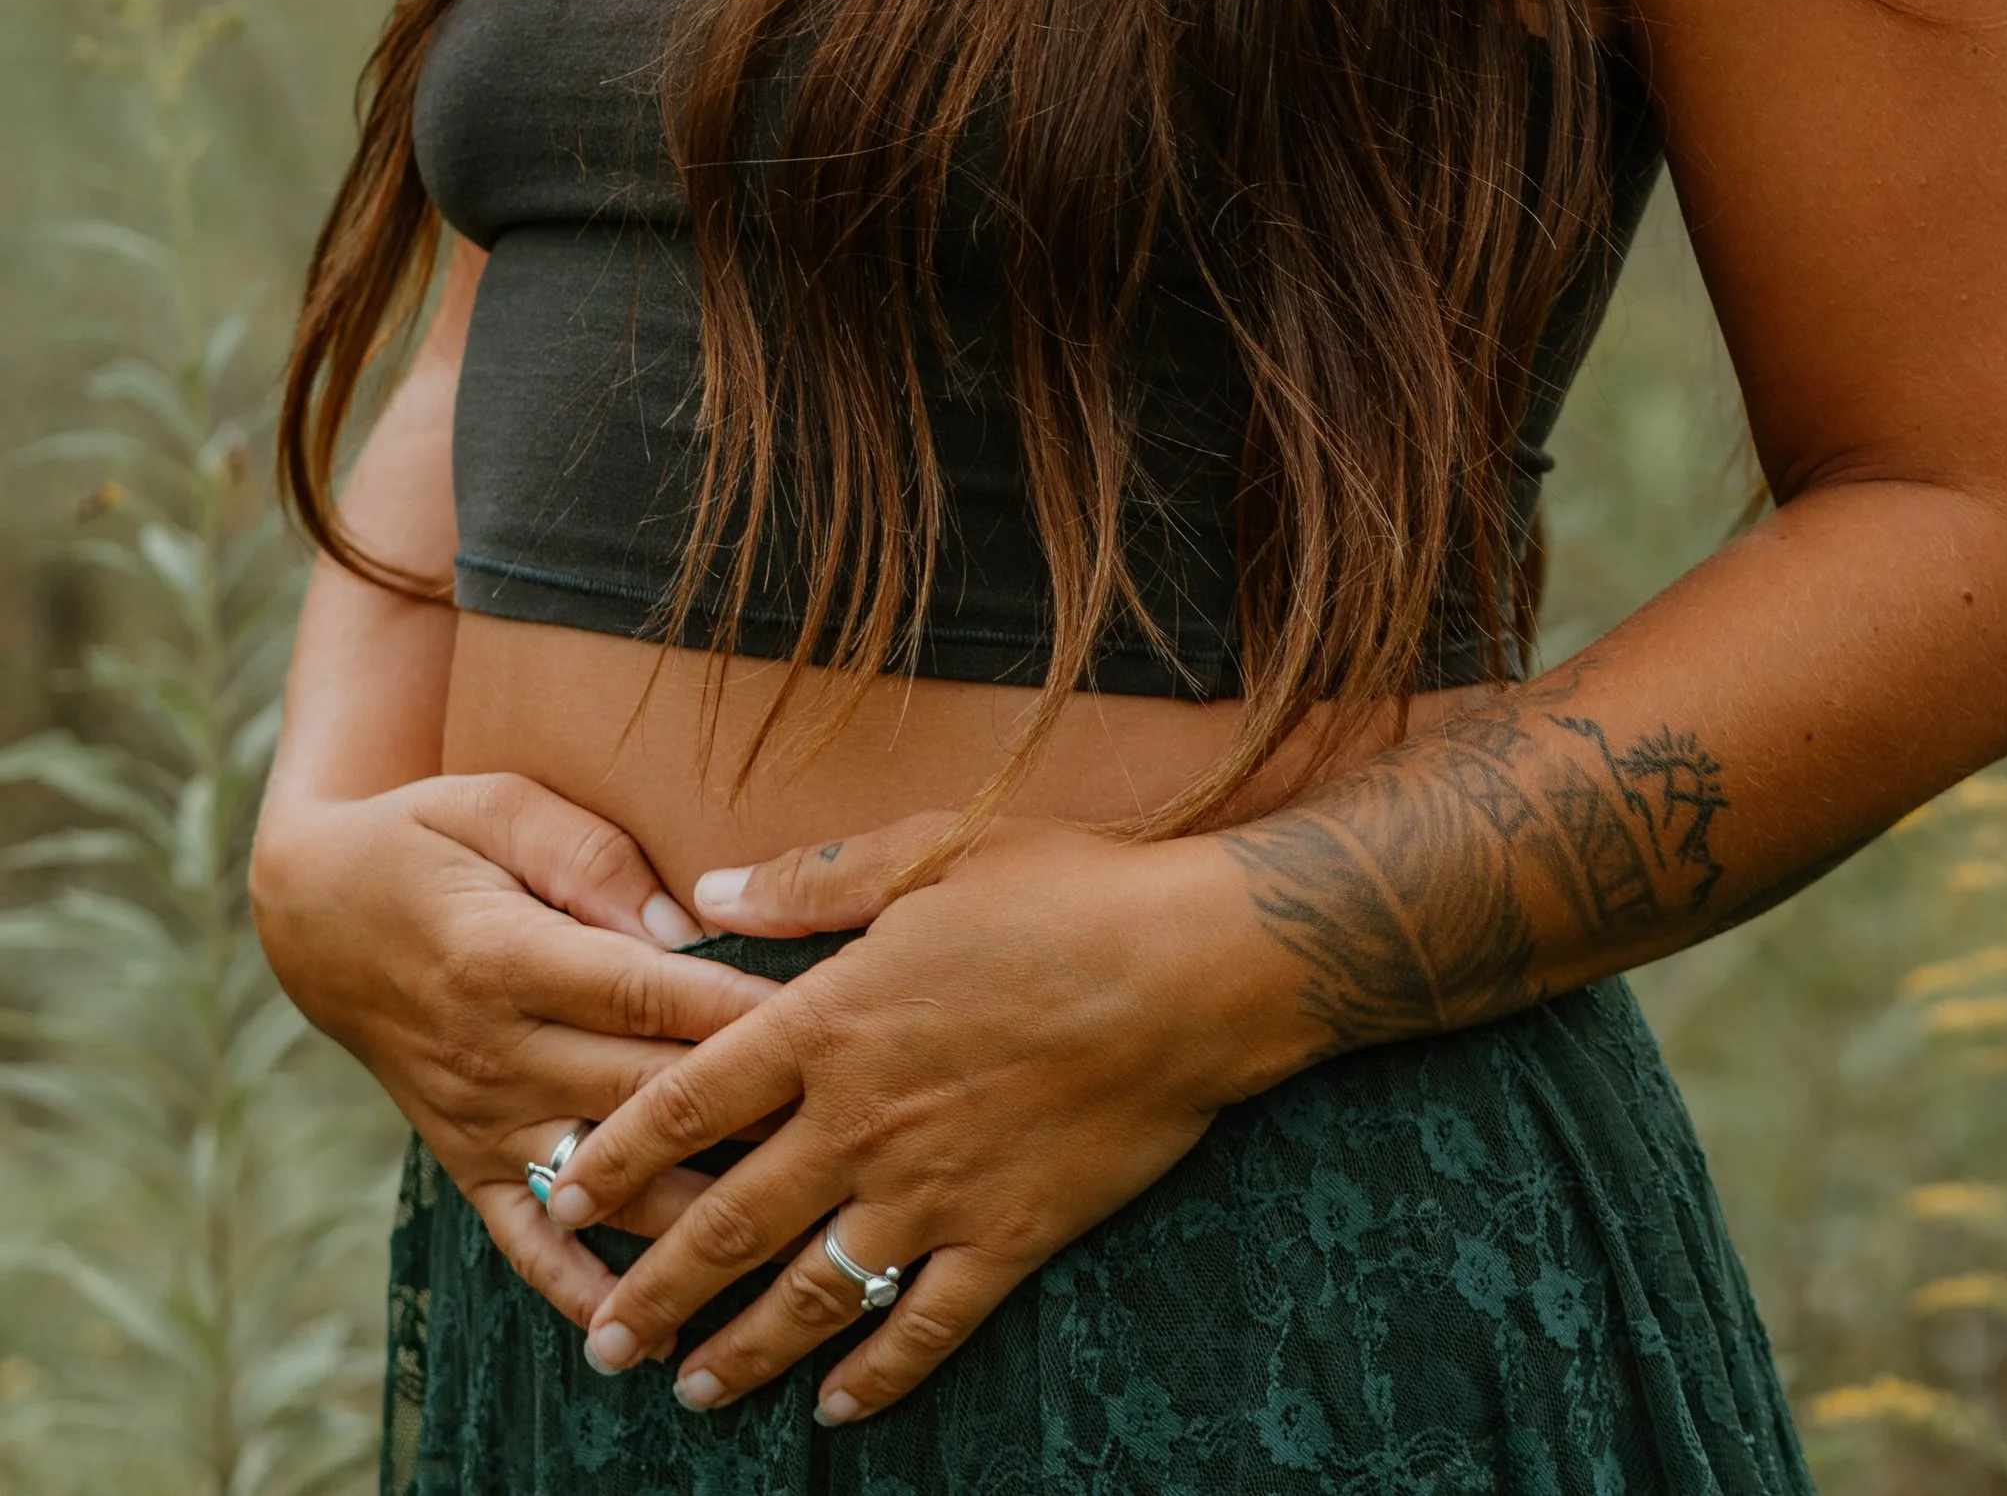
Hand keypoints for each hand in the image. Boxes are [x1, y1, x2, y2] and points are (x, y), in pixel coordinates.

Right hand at [250, 771, 783, 1326]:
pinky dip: (583, 1292)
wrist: (312, 915)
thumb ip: (588, 857)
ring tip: (788, 1247)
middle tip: (845, 1129)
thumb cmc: (422, 839)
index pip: (642, 996)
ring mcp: (478, 1120)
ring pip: (604, 1182)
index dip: (735, 1012)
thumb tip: (684, 921)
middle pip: (641, 1095)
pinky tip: (650, 1335)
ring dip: (691, 1219)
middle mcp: (493, 1053)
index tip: (825, 1026)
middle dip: (746, 1116)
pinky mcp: (464, 1161)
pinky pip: (526, 1243)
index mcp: (505, 957)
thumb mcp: (494, 805)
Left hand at [547, 812, 1289, 1425]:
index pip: (689, 1101)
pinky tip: (838, 1408)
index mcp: (834, 1021)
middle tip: (600, 1345)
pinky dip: (876, 1375)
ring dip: (743, 1349)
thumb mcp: (934, 849)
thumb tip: (711, 890)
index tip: (560, 1196)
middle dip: (654, 1291)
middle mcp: (866, 1120)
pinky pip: (925, 1326)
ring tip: (691, 1391)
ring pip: (813, 1293)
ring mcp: (936, 1189)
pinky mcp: (1008, 1236)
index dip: (614, 1152)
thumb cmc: (1068, 889)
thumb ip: (813, 880)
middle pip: (729, 1221)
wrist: (1196, 966)